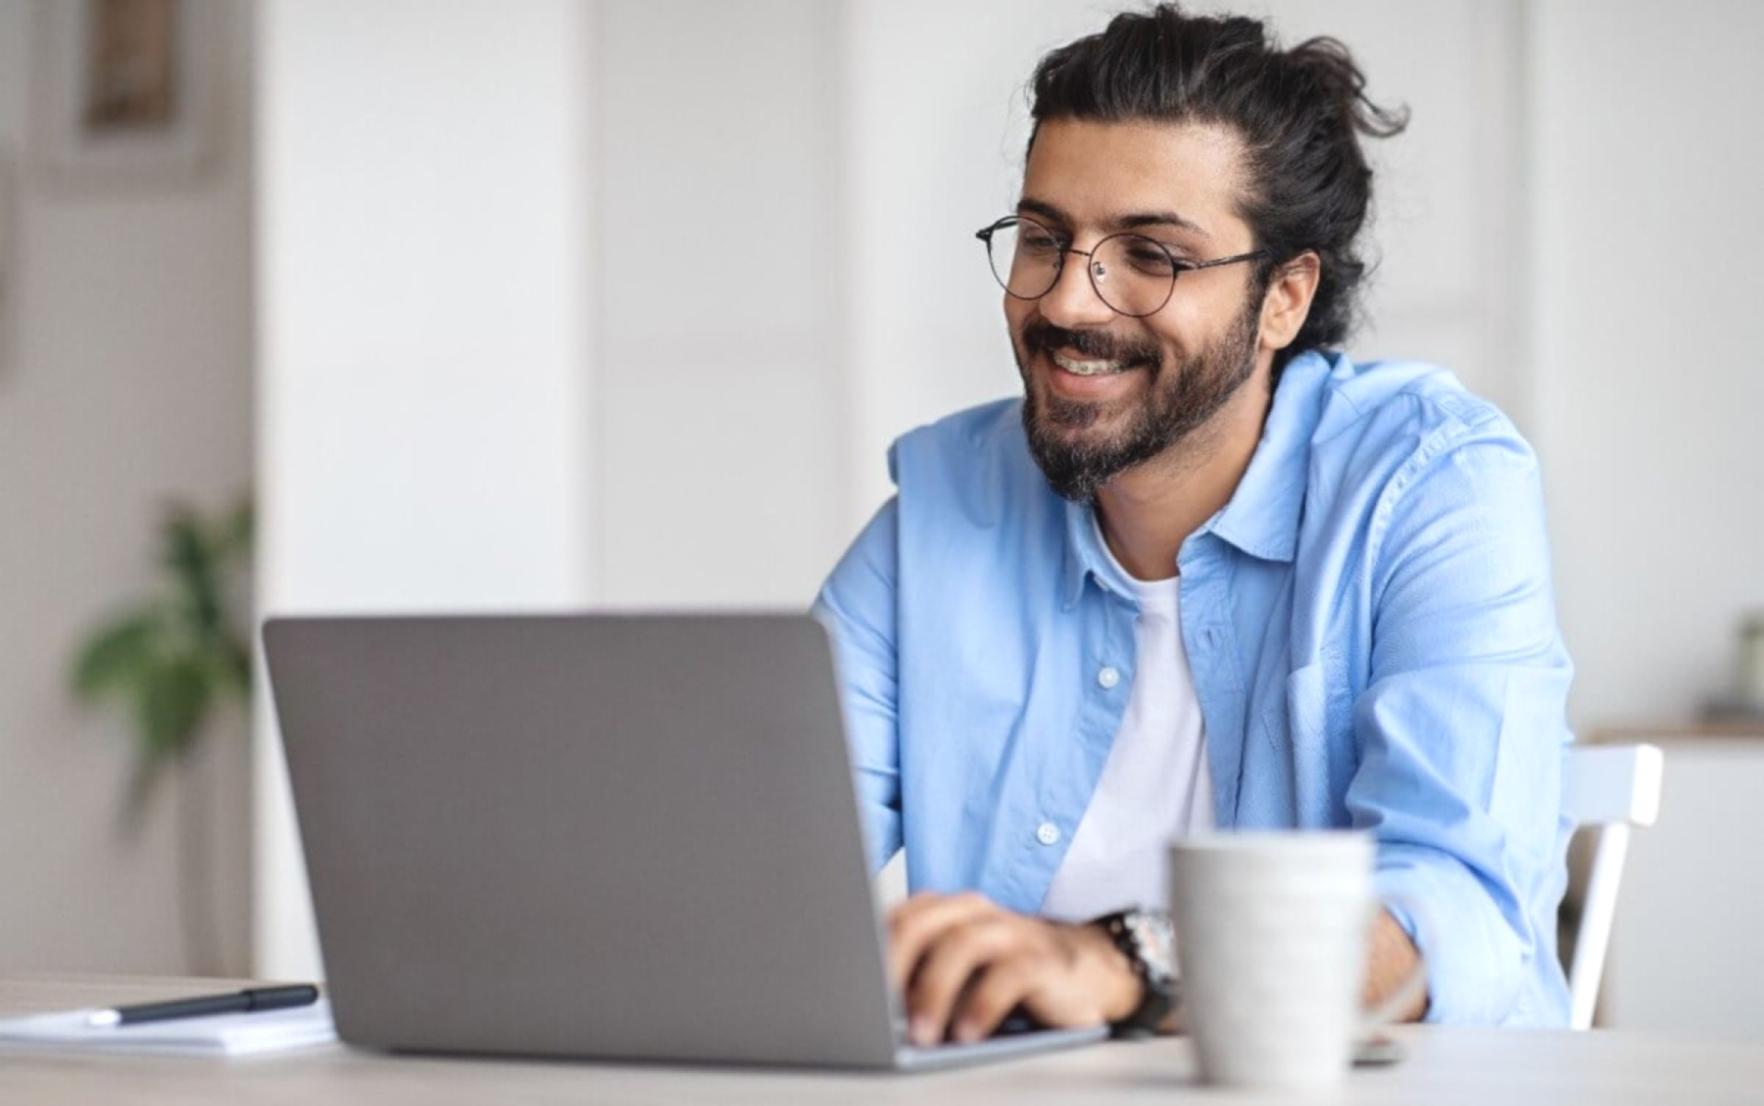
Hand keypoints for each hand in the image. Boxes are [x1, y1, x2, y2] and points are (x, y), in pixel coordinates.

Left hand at [886, 890, 1140, 1045]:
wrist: (1082, 975)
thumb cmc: (1002, 979)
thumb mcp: (954, 978)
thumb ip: (917, 981)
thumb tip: (866, 1012)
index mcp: (944, 911)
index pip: (895, 919)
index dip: (868, 951)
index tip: (846, 987)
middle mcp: (974, 912)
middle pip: (921, 924)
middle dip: (893, 966)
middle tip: (875, 1009)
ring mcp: (1010, 930)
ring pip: (962, 945)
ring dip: (935, 991)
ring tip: (920, 1033)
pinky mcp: (1042, 959)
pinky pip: (1008, 974)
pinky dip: (983, 1005)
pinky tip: (967, 1033)